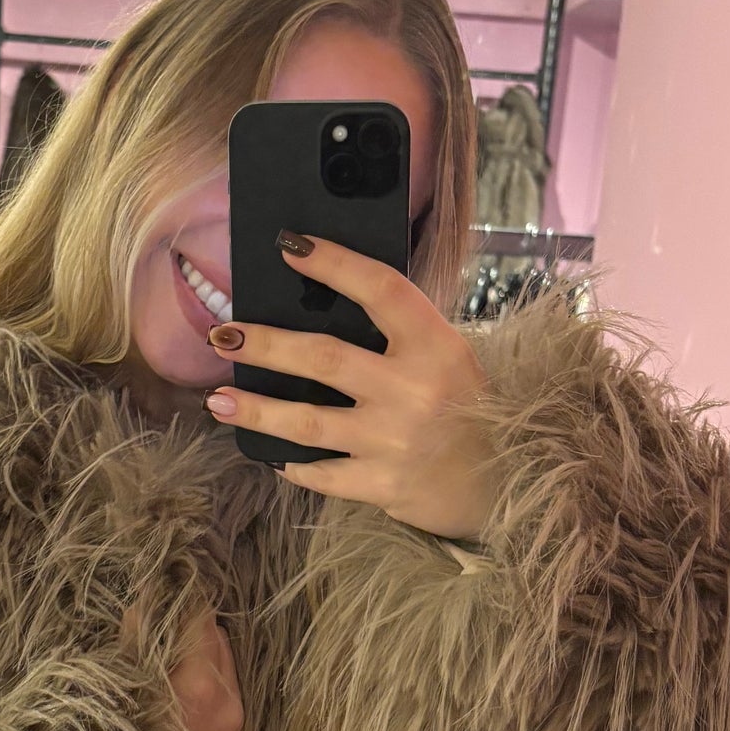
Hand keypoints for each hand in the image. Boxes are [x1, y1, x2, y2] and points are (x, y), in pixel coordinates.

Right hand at [122, 604, 244, 730]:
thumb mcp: (119, 699)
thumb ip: (135, 647)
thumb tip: (144, 609)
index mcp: (199, 686)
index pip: (202, 619)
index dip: (184, 598)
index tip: (169, 586)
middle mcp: (229, 701)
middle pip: (218, 637)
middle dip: (191, 628)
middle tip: (163, 627)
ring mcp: (239, 722)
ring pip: (226, 664)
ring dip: (202, 655)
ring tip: (172, 661)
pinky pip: (228, 692)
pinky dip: (209, 683)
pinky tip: (185, 692)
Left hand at [202, 234, 498, 540]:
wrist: (512, 483)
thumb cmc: (472, 412)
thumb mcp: (451, 359)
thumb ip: (400, 338)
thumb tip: (321, 306)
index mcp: (437, 346)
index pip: (380, 289)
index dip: (333, 263)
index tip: (289, 245)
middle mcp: (413, 390)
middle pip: (323, 356)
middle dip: (265, 343)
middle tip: (223, 334)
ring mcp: (394, 440)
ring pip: (307, 421)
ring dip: (256, 409)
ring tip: (218, 400)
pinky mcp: (383, 485)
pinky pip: (323, 473)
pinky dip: (295, 465)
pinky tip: (271, 455)